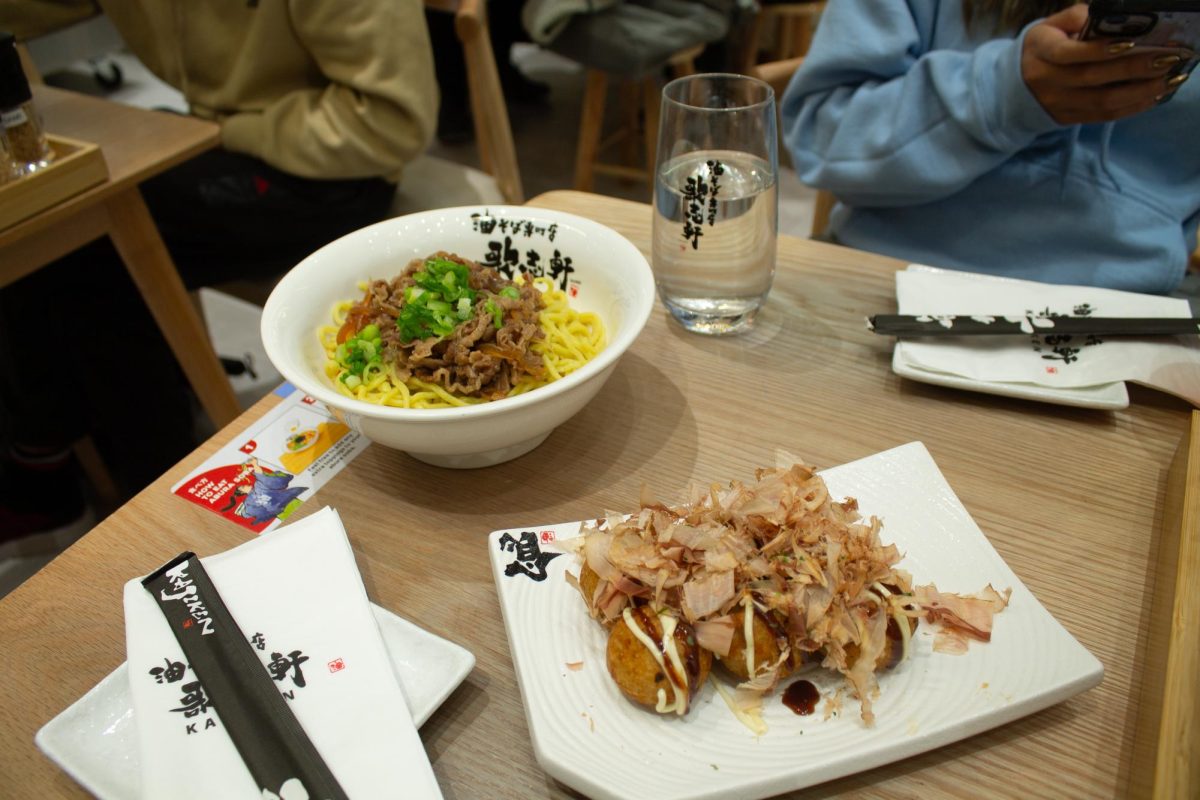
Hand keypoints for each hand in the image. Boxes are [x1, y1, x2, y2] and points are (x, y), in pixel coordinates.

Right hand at [1021, 3, 1191, 123]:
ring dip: (1138, 92)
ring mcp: (1056, 103)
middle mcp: (1045, 81)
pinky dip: (1130, 107)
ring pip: (1101, 101)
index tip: (1129, 42)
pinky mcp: (1067, 118)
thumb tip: (1110, 19)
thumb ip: (1076, 18)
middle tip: (1164, 60)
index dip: (1098, 50)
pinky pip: (1102, 115)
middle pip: (1091, 78)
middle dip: (1131, 69)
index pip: (1068, 53)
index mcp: (1040, 52)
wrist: (1014, 84)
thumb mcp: (1050, 26)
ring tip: (1166, 81)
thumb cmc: (1042, 47)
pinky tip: (1152, 97)